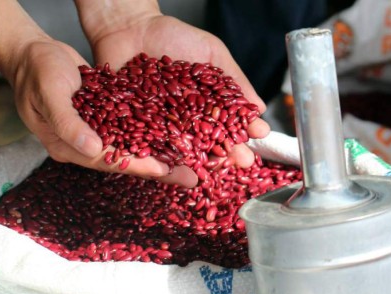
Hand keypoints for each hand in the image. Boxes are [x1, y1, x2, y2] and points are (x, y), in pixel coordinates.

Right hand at [11, 39, 196, 186]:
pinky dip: (153, 139)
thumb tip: (92, 147)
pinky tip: (174, 141)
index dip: (139, 165)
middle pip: (127, 161)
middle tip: (191, 178)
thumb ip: (67, 122)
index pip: (109, 160)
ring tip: (190, 163)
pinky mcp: (105, 122)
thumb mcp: (48, 93)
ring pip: (134, 150)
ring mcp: (95, 135)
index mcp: (68, 146)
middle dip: (160, 169)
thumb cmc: (37, 71)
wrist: (33, 55)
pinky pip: (132, 134)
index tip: (166, 171)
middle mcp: (85, 146)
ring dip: (161, 156)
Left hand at [77, 1, 269, 171]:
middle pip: (212, 140)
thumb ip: (234, 78)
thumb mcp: (211, 52)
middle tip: (243, 161)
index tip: (259, 136)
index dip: (244, 129)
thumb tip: (260, 107)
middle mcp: (190, 119)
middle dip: (229, 151)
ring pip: (187, 148)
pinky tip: (180, 164)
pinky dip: (167, 156)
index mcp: (209, 103)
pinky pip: (155, 145)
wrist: (130, 28)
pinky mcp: (142, 129)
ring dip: (202, 160)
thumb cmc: (173, 36)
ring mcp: (166, 126)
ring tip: (217, 168)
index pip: (230, 121)